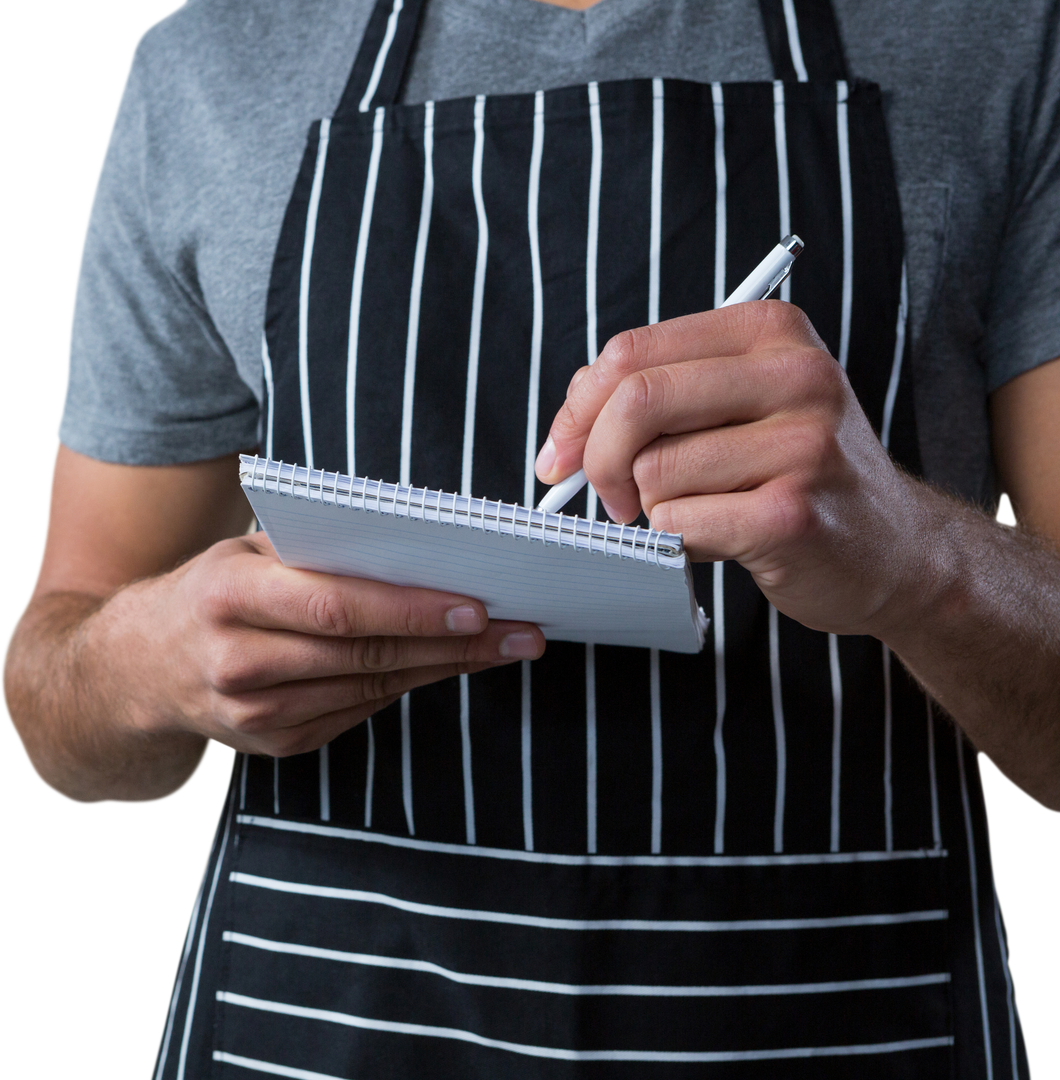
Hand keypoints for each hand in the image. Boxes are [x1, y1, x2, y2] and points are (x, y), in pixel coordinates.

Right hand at [94, 531, 543, 757]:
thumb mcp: (243, 554)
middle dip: (455, 645)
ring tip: (505, 648)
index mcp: (229, 596)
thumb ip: (314, 555)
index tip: (479, 606)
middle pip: (367, 654)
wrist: (131, 673)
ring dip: (446, 668)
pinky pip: (358, 712)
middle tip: (522, 632)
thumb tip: (416, 552)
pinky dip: (409, 688)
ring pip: (373, 689)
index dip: (413, 611)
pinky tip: (449, 668)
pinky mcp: (274, 746)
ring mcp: (256, 715)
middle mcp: (239, 661)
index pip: (339, 606)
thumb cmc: (204, 592)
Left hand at [535, 301, 925, 637]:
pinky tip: (725, 537)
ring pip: (654, 470)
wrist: (896, 552)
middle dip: (597, 459)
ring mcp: (803, 443)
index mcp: (770, 331)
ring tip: (706, 511)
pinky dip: (681, 539)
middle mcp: (795, 374)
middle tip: (608, 496)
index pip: (632, 352)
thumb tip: (569, 427)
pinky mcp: (793, 514)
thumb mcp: (740, 407)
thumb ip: (660, 396)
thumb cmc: (798, 476)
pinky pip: (681, 522)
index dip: (577, 408)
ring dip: (654, 506)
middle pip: (636, 401)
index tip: (560, 452)